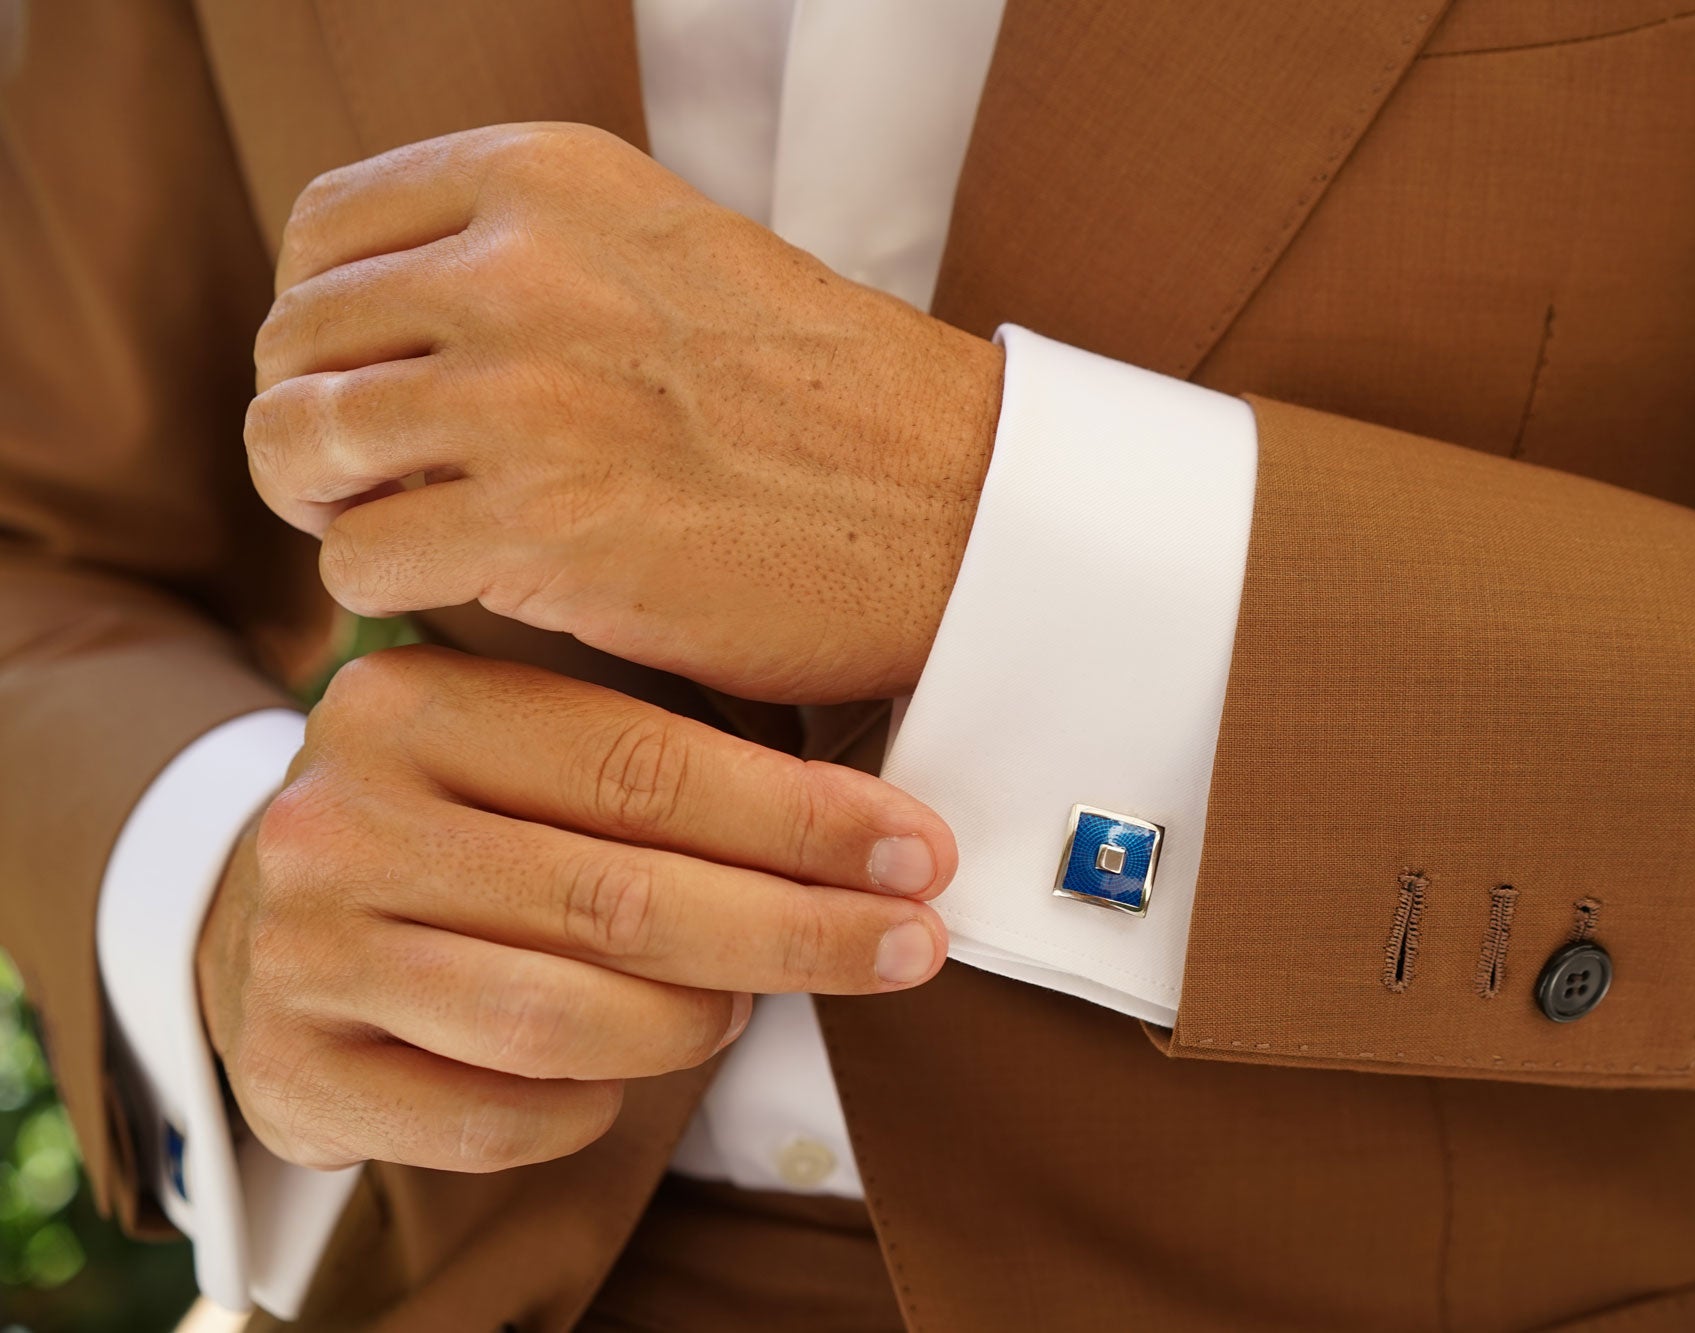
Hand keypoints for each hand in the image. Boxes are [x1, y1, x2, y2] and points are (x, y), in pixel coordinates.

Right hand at [196, 645, 954, 1172]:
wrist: (262, 920)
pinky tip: (619, 1075)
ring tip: (739, 1006)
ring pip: (564, 1020)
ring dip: (693, 1023)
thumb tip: (879, 828)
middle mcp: (339, 820)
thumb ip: (666, 765)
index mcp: (413, 704)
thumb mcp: (527, 746)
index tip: (920, 853)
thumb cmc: (459, 826)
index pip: (643, 767)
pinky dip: (589, 1108)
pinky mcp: (294, 1072)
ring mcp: (305, 951)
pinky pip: (497, 1119)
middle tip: (907, 946)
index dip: (802, 821)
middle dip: (796, 930)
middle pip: (620, 899)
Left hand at [245, 121, 1004, 703]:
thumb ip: (527, 258)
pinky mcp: (537, 529)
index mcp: (547, 179)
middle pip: (295, 345)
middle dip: (319, 425)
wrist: (952, 504)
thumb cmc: (829, 399)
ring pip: (299, 448)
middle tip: (383, 482)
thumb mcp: (667, 252)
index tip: (372, 384)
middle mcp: (517, 269)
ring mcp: (522, 399)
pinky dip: (391, 587)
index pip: (324, 233)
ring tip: (410, 533)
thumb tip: (388, 324)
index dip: (326, 323)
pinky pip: (360, 559)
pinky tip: (471, 586)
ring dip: (335, 507)